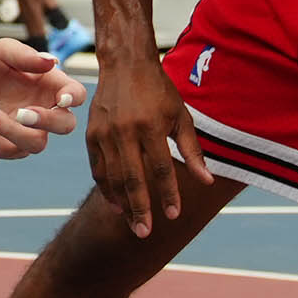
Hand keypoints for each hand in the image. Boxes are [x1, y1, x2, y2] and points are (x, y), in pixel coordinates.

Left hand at [0, 39, 81, 157]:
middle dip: (46, 121)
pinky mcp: (9, 148)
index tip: (62, 99)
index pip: (77, 94)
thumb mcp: (3, 51)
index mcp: (51, 87)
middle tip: (21, 112)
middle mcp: (46, 112)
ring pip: (36, 144)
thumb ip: (26, 55)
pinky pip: (4, 150)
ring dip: (7, 127)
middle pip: (66, 126)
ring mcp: (29, 133)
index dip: (75, 98)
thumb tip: (51, 61)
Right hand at [86, 57, 212, 236]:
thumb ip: (192, 151)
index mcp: (151, 126)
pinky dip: (106, 188)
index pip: (161, 168)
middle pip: (133, 179)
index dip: (168, 193)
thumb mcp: (181, 117)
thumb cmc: (159, 91)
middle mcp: (125, 131)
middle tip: (145, 233)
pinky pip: (98, 169)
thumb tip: (206, 182)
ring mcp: (105, 134)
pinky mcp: (91, 135)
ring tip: (132, 223)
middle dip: (140, 208)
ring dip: (122, 203)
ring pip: (112, 177)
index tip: (174, 214)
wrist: (124, 64)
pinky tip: (116, 204)